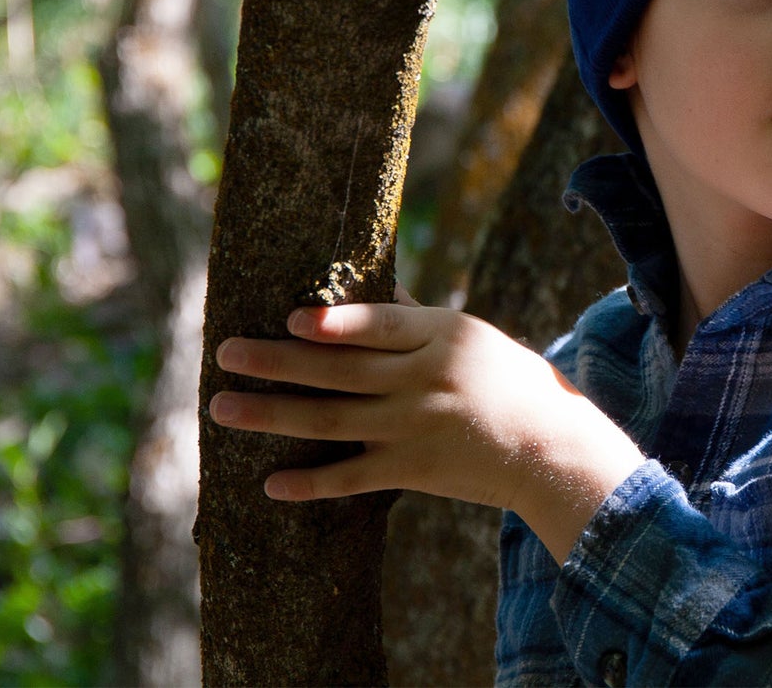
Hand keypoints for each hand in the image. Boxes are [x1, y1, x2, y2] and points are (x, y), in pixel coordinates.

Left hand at [210, 289, 643, 561]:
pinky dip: (312, 483)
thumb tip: (368, 288)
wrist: (547, 447)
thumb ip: (416, 318)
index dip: (337, 323)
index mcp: (444, 336)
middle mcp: (427, 380)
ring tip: (224, 406)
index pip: (383, 325)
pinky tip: (271, 482)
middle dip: (279, 362)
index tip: (291, 319)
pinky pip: (353, 478)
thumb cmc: (507, 379)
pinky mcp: (414, 470)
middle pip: (342, 371)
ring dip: (274, 415)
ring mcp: (418, 428)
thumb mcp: (470, 336)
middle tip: (226, 352)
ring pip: (333, 422)